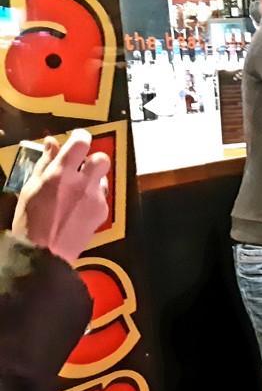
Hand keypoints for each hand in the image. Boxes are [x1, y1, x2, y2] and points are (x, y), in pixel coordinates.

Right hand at [12, 129, 110, 262]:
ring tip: (79, 189)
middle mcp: (81, 183)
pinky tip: (81, 207)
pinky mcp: (102, 212)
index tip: (77, 139)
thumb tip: (52, 142)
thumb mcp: (29, 188)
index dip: (81, 137)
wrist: (44, 254)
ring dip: (93, 179)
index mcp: (59, 174)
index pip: (81, 143)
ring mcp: (94, 198)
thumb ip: (44, 163)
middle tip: (81, 166)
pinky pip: (102, 196)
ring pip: (103, 177)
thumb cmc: (29, 221)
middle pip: (102, 158)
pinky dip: (93, 197)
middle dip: (93, 159)